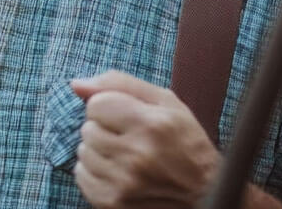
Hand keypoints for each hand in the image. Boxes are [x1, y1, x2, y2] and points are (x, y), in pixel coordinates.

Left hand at [69, 70, 220, 208]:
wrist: (206, 194)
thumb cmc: (185, 142)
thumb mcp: (166, 102)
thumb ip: (119, 84)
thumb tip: (76, 84)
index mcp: (152, 125)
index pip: (96, 104)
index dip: (110, 107)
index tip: (129, 118)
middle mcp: (137, 155)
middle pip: (88, 128)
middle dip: (105, 129)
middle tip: (132, 140)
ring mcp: (124, 183)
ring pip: (83, 151)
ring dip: (100, 151)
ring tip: (127, 157)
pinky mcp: (113, 202)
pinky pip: (81, 175)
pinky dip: (95, 172)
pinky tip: (119, 173)